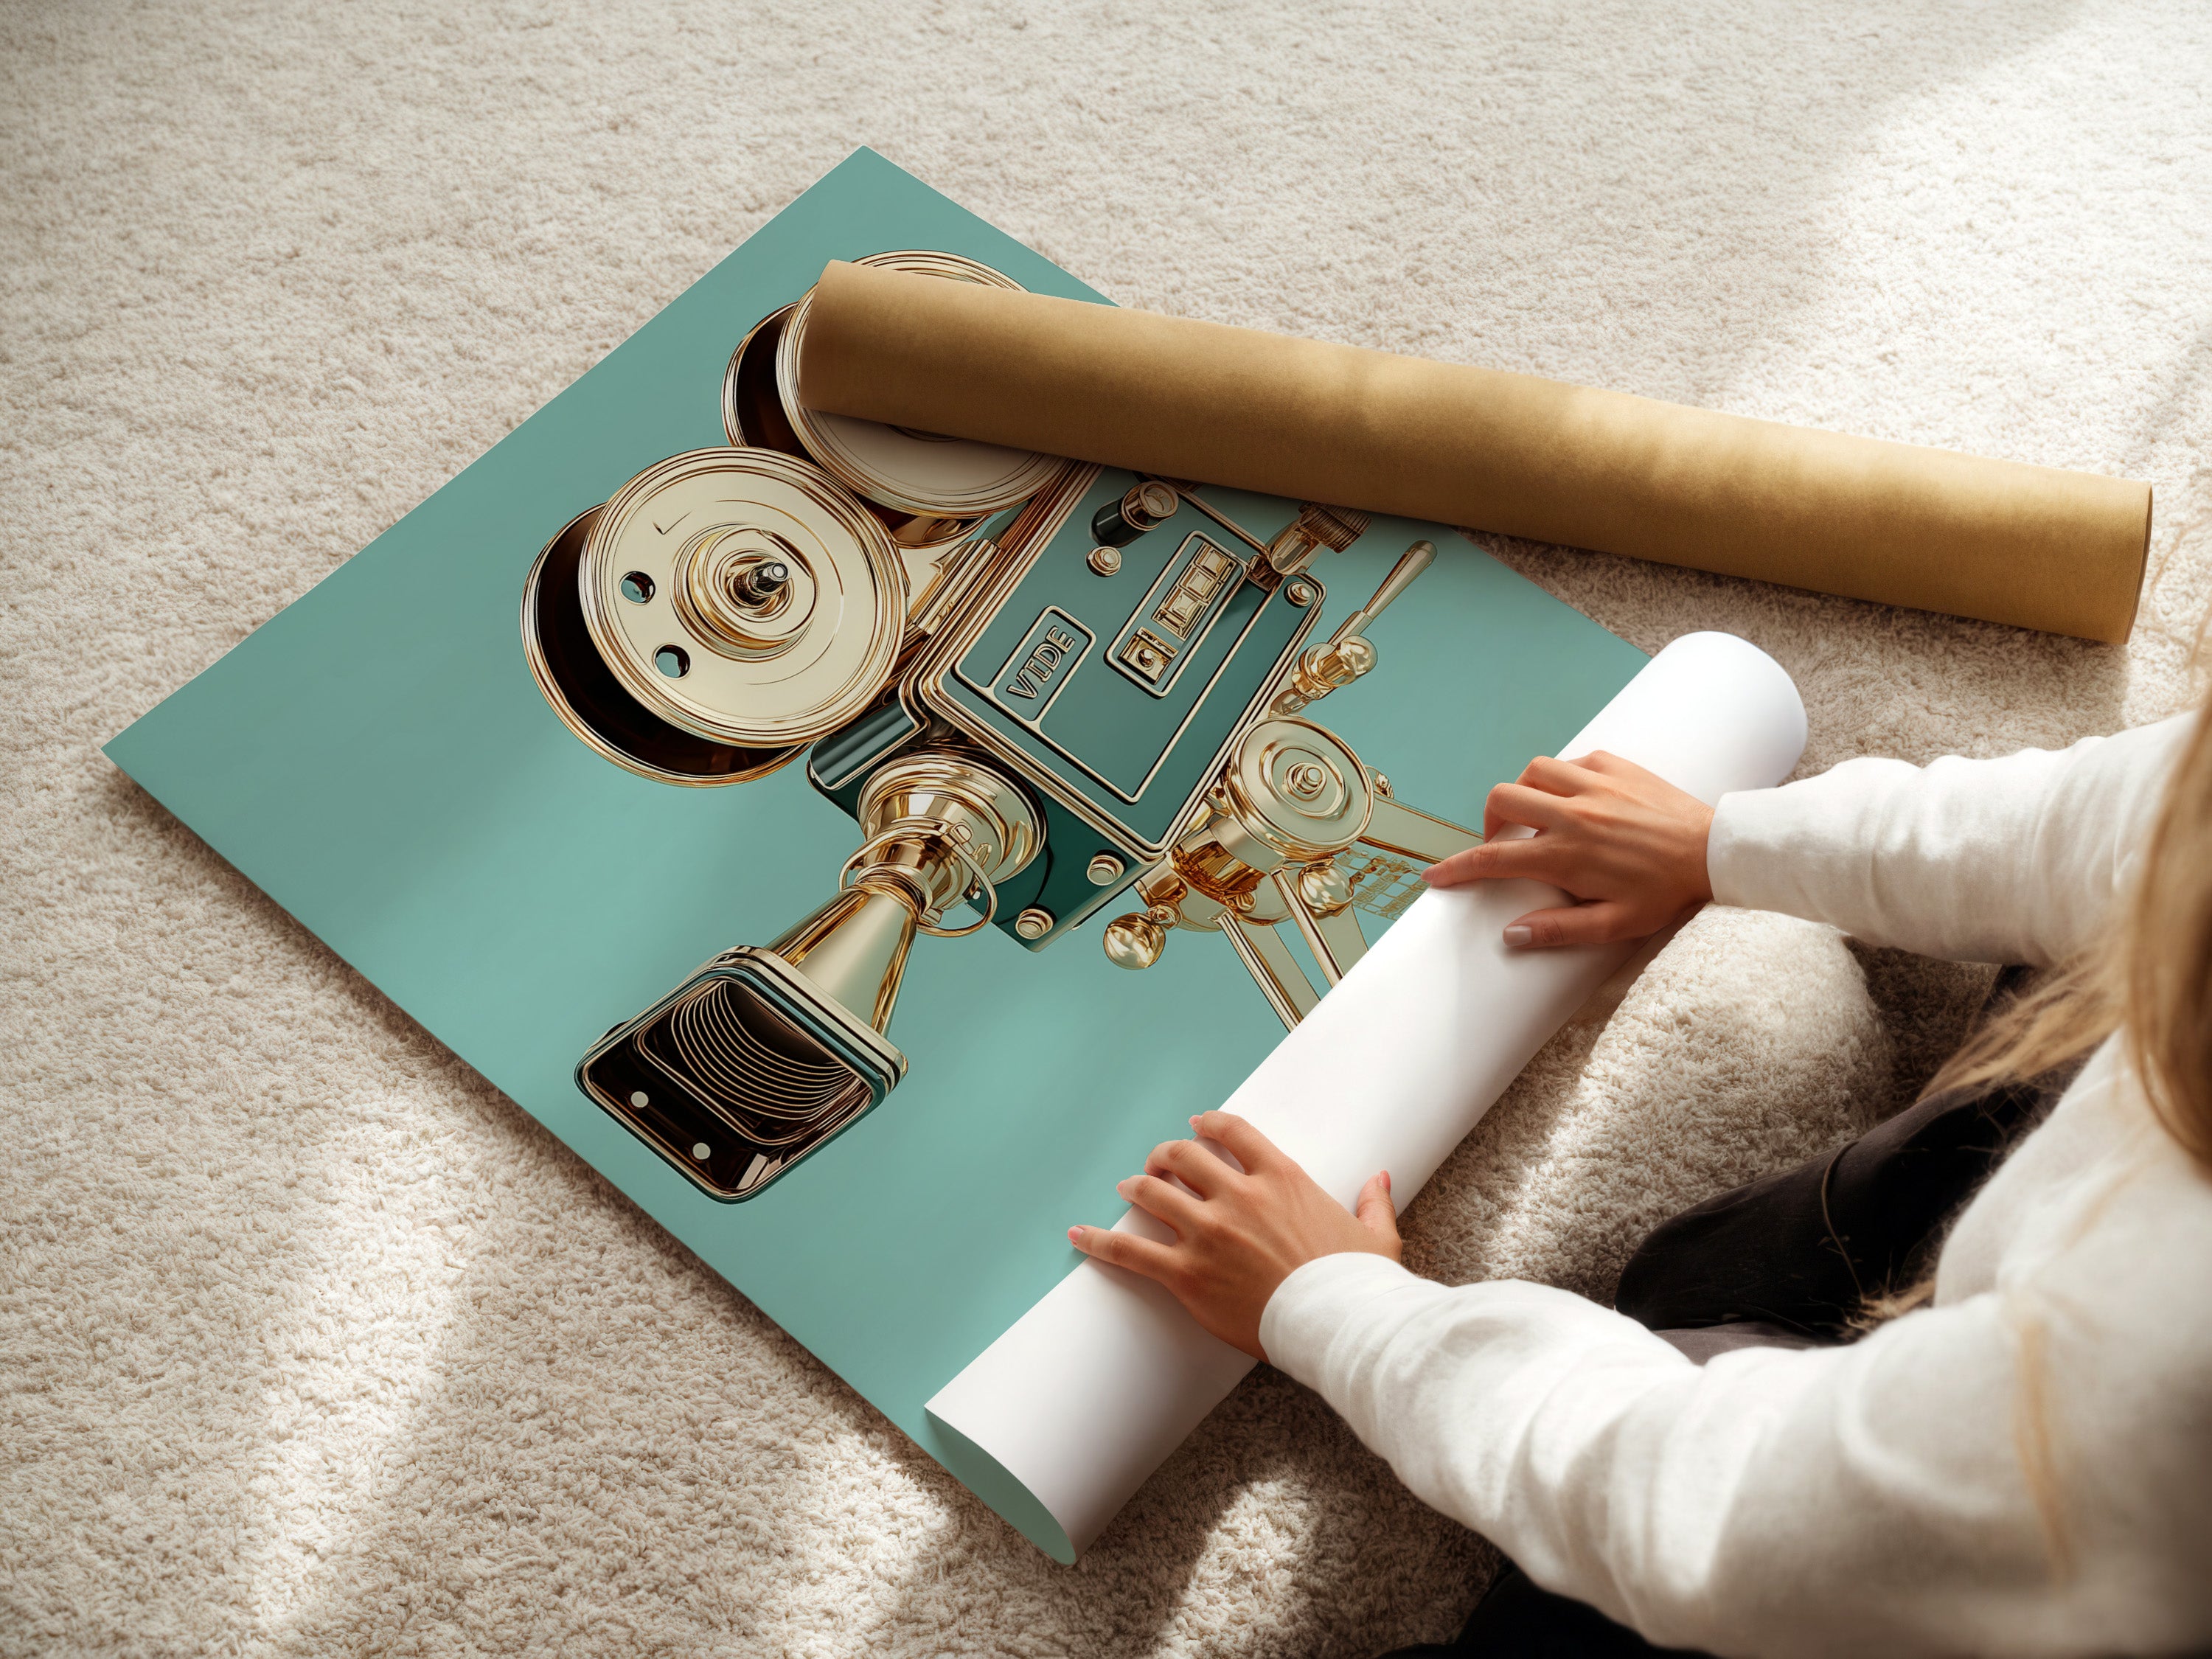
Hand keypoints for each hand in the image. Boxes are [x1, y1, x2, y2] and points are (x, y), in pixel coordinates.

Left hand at [1067, 1111, 1399, 1360]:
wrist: (1339, 1325)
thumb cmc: (1358, 1284)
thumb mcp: (1375, 1236)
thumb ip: (1372, 1202)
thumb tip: (1379, 1179)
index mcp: (1281, 1179)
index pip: (1232, 1132)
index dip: (1208, 1125)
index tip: (1196, 1126)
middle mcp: (1239, 1196)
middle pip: (1183, 1157)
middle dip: (1165, 1156)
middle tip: (1158, 1163)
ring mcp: (1209, 1233)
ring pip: (1153, 1193)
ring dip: (1136, 1187)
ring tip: (1128, 1189)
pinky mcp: (1187, 1274)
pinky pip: (1131, 1251)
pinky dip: (1100, 1241)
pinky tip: (1079, 1235)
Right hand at [1421, 750, 1713, 948]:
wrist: (1715, 851)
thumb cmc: (1667, 892)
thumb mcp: (1615, 925)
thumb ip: (1559, 930)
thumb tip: (1511, 935)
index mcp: (1566, 855)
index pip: (1493, 859)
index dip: (1457, 868)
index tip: (1435, 876)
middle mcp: (1573, 813)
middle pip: (1502, 800)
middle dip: (1489, 822)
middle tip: (1502, 843)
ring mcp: (1594, 784)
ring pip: (1532, 771)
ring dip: (1524, 793)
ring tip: (1536, 816)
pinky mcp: (1616, 765)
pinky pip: (1571, 761)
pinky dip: (1562, 777)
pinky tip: (1575, 797)